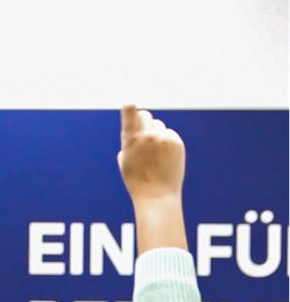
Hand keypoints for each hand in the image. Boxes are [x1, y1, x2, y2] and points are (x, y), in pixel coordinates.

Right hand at [118, 105, 188, 252]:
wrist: (156, 195)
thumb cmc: (136, 179)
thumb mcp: (124, 159)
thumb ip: (129, 140)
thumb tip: (137, 127)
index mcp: (131, 139)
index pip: (130, 110)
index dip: (129, 107)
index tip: (129, 106)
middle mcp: (148, 135)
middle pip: (145, 115)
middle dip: (142, 123)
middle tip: (142, 137)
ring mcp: (164, 138)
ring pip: (158, 125)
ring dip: (156, 134)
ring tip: (154, 154)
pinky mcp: (176, 142)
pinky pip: (170, 134)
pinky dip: (167, 142)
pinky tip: (164, 157)